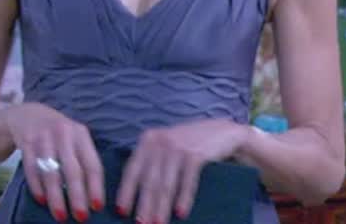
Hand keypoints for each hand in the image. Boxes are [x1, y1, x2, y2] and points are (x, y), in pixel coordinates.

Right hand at [5, 102, 103, 221]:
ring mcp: (44, 138)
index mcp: (81, 134)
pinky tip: (42, 201)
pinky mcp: (26, 142)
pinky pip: (31, 169)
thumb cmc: (58, 133)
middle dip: (78, 195)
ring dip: (56, 196)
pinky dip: (36, 186)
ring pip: (51, 172)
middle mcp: (64, 134)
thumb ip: (83, 159)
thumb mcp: (74, 138)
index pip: (92, 163)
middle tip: (81, 217)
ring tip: (60, 215)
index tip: (98, 206)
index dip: (95, 186)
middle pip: (73, 170)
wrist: (27, 114)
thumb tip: (93, 193)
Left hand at [117, 119, 248, 221]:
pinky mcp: (196, 154)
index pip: (132, 169)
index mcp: (148, 140)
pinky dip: (183, 199)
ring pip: (166, 184)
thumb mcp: (166, 146)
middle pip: (149, 180)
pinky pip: (187, 181)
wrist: (223, 132)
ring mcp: (179, 146)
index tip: (122, 211)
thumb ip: (150, 162)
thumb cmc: (189, 145)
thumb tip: (135, 197)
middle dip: (144, 205)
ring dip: (161, 207)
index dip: (126, 192)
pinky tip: (180, 213)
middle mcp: (161, 141)